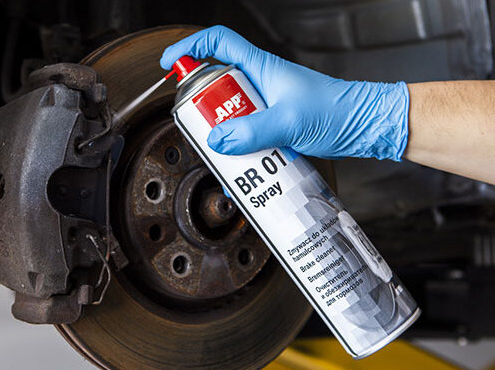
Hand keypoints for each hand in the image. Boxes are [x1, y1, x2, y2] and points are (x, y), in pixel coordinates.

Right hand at [160, 26, 409, 160]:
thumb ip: (251, 131)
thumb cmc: (336, 111)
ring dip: (222, 133)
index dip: (190, 47)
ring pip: (230, 113)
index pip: (218, 42)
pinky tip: (244, 165)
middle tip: (199, 128)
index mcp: (261, 68)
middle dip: (202, 107)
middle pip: (217, 84)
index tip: (170, 64)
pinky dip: (239, 147)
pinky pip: (246, 131)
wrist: (363, 126)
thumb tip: (217, 140)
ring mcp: (266, 103)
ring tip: (224, 154)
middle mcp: (260, 82)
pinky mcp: (273, 122)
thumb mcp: (289, 121)